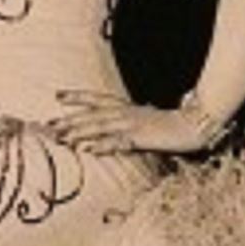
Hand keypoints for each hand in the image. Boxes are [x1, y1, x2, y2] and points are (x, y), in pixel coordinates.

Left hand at [47, 89, 215, 155]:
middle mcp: (127, 113)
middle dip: (70, 119)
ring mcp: (134, 124)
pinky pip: (118, 142)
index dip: (77, 97)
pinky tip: (88, 149)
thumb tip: (112, 133)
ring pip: (101, 126)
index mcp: (127, 108)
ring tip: (62, 138)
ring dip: (80, 131)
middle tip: (49, 125)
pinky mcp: (142, 137)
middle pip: (93, 114)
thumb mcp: (146, 124)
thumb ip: (129, 127)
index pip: (97, 99)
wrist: (195, 126)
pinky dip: (103, 145)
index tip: (57, 96)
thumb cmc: (172, 127)